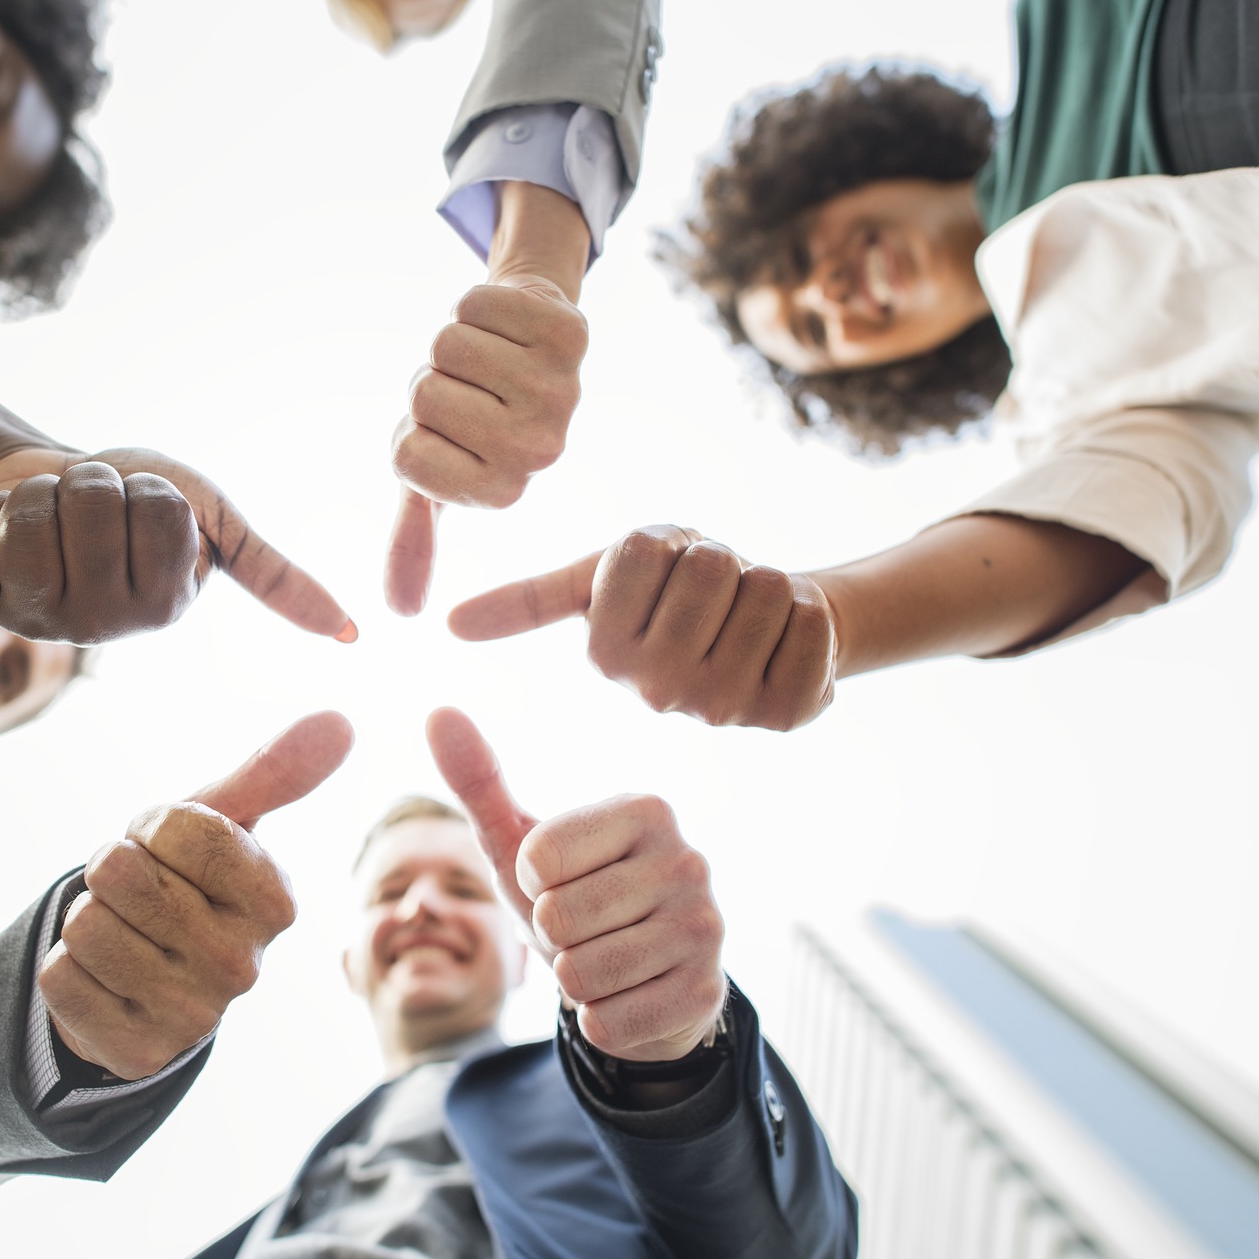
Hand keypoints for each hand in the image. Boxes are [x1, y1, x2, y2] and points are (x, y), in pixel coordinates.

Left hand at [0, 448, 356, 644]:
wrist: (54, 483)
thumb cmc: (142, 501)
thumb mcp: (216, 526)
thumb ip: (275, 577)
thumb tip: (353, 636)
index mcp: (164, 608)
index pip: (159, 516)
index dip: (146, 489)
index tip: (142, 506)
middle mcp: (101, 627)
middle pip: (93, 510)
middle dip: (92, 482)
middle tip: (92, 503)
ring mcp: (35, 616)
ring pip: (34, 517)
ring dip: (40, 490)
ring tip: (51, 510)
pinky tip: (3, 524)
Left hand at [38, 711, 355, 1079]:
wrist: (145, 976)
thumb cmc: (186, 881)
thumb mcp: (223, 822)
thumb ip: (275, 772)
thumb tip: (341, 720)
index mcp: (276, 903)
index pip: (184, 827)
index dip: (154, 826)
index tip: (166, 848)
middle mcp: (243, 966)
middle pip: (123, 873)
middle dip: (114, 871)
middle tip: (139, 896)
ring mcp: (192, 1016)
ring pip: (86, 925)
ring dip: (88, 919)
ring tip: (123, 934)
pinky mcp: (137, 1052)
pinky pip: (59, 977)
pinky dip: (66, 968)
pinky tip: (102, 980)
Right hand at [384, 275, 587, 615]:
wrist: (528, 341)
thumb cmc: (472, 413)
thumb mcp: (438, 478)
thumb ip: (416, 542)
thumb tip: (398, 612)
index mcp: (503, 490)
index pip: (406, 454)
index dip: (409, 430)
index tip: (445, 432)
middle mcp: (541, 449)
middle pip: (423, 397)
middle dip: (429, 382)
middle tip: (467, 389)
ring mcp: (562, 392)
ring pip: (447, 346)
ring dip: (452, 340)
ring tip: (485, 357)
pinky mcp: (570, 334)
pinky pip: (477, 302)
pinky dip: (477, 304)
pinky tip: (506, 324)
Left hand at [426, 707, 726, 1061]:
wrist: (645, 978)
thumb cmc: (576, 898)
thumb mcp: (522, 846)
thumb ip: (479, 782)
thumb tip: (438, 713)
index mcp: (646, 810)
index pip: (537, 858)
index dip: (530, 884)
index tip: (561, 884)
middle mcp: (688, 860)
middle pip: (558, 918)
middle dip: (553, 938)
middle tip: (585, 932)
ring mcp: (705, 928)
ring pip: (580, 973)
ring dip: (575, 981)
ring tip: (605, 963)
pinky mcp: (706, 993)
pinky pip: (609, 1021)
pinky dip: (600, 1020)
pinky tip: (627, 998)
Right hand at [448, 525, 836, 731]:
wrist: (764, 629)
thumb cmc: (679, 593)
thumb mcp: (603, 579)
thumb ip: (530, 600)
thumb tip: (446, 625)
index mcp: (603, 656)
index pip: (644, 553)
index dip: (667, 546)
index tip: (668, 579)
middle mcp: (657, 694)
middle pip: (710, 569)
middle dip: (721, 562)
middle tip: (714, 599)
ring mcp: (726, 710)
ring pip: (764, 588)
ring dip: (767, 585)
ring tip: (749, 615)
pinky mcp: (790, 712)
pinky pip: (812, 621)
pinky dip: (810, 612)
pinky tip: (788, 639)